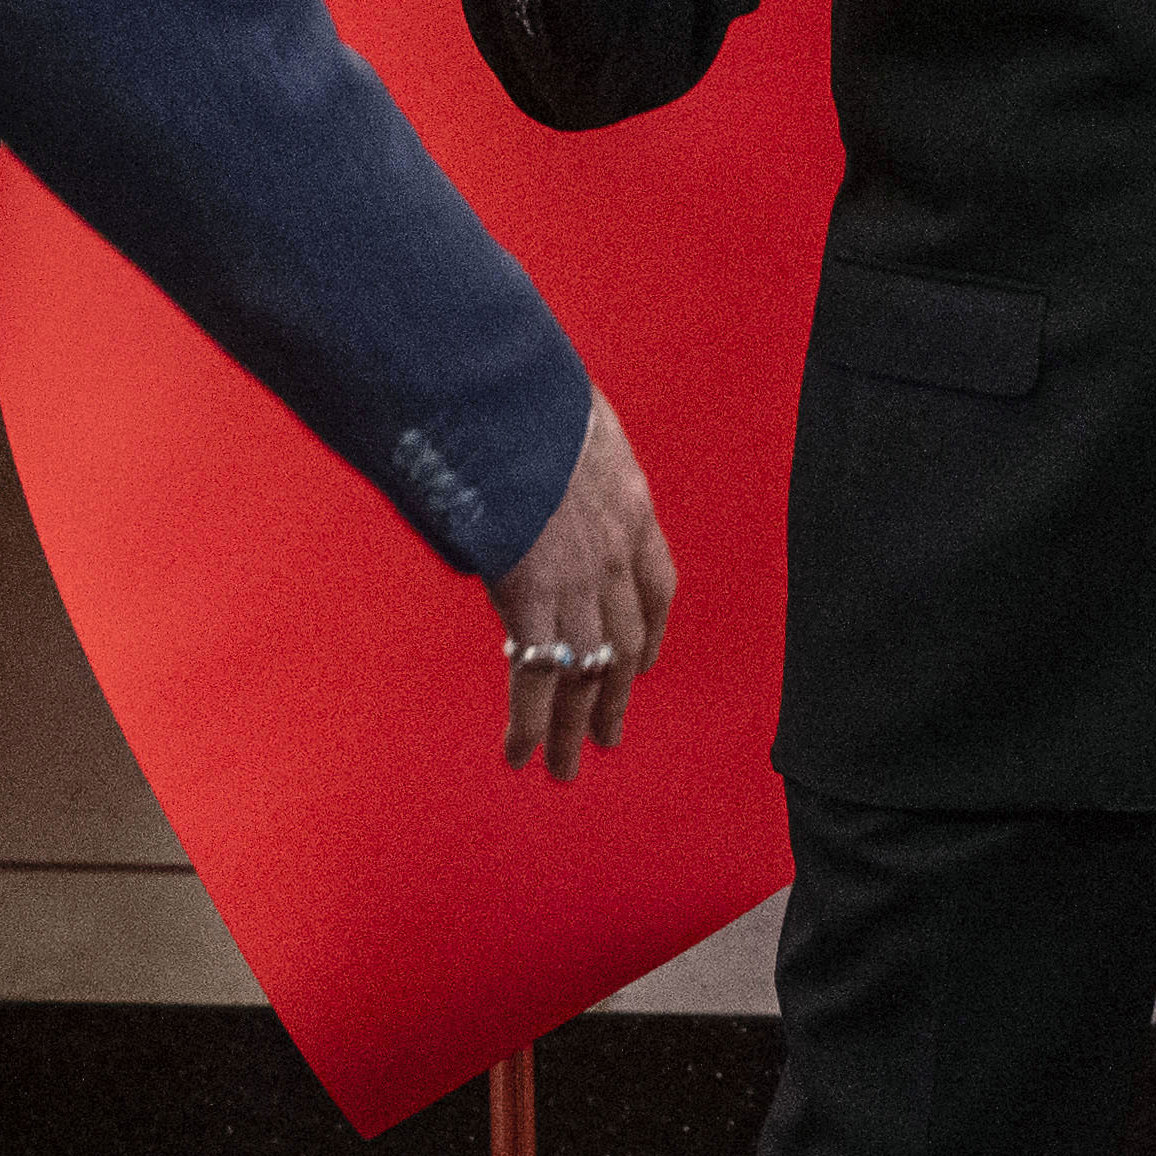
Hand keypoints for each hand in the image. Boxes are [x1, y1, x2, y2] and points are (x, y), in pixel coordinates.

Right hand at [490, 392, 675, 773]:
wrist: (498, 389)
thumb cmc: (520, 391)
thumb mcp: (565, 418)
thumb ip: (562, 453)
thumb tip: (535, 461)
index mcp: (629, 503)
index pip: (657, 582)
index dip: (652, 630)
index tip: (645, 661)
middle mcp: (614, 549)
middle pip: (624, 642)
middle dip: (615, 695)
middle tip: (607, 738)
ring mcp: (576, 578)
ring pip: (586, 670)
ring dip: (574, 724)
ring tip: (565, 766)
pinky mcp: (531, 595)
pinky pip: (535, 675)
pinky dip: (529, 721)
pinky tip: (520, 753)